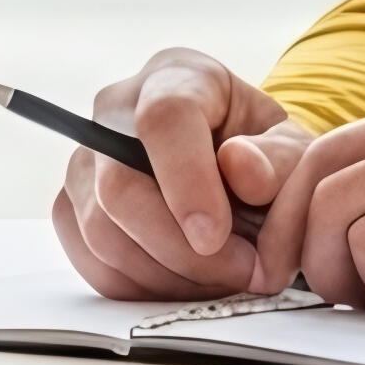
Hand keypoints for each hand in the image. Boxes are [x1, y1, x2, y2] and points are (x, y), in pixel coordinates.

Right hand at [42, 48, 310, 299]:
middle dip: (179, 249)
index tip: (216, 236)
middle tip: (240, 273)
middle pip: (118, 186)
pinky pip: (91, 261)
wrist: (235, 167)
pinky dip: (142, 287)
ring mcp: (85, 159)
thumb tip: (244, 174)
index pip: (163, 119)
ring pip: (100, 232)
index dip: (186, 181)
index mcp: (176, 77)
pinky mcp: (72, 207)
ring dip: (167, 275)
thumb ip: (279, 159)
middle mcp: (115, 111)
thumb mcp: (291, 147)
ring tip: (223, 280)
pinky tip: (187, 283)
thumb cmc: (262, 153)